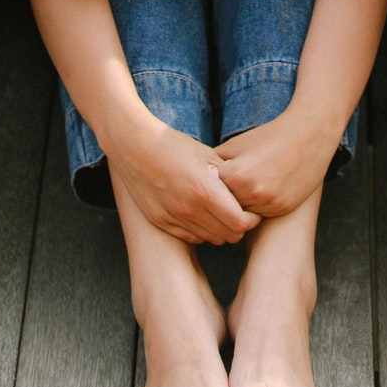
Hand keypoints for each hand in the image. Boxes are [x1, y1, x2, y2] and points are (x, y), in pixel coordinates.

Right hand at [106, 119, 259, 243]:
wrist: (134, 147)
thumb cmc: (175, 147)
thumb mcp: (208, 156)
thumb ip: (229, 180)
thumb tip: (250, 195)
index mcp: (205, 190)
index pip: (241, 223)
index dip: (251, 220)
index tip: (252, 212)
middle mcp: (189, 209)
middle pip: (228, 235)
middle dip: (239, 227)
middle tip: (239, 214)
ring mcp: (173, 217)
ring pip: (210, 239)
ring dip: (220, 230)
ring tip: (220, 214)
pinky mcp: (160, 221)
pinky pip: (190, 237)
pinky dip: (201, 231)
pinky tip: (201, 215)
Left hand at [214, 111, 338, 217]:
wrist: (310, 135)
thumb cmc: (269, 136)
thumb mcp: (237, 144)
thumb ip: (214, 161)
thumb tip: (193, 175)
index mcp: (236, 175)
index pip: (211, 191)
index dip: (210, 186)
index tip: (211, 182)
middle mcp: (252, 192)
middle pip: (226, 206)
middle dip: (224, 199)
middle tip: (224, 191)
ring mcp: (269, 202)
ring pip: (244, 214)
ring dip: (242, 206)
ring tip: (244, 190)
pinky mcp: (283, 208)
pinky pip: (262, 215)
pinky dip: (258, 207)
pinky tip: (260, 192)